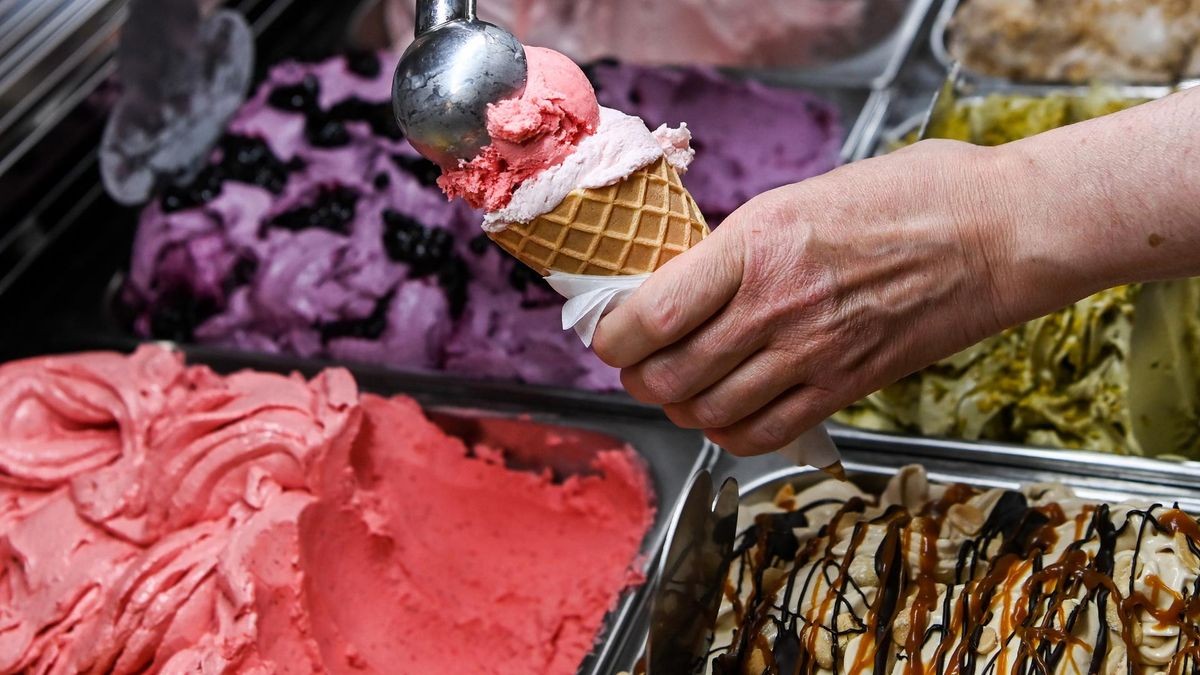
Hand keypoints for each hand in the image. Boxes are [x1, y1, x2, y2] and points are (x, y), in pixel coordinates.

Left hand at [593, 140, 1019, 455]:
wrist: (992, 234)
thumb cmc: (903, 199)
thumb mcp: (795, 199)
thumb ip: (731, 249)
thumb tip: (675, 284)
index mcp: (754, 246)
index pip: (649, 315)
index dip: (611, 334)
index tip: (610, 329)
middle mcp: (774, 308)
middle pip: (668, 375)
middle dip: (636, 374)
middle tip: (638, 360)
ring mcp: (810, 355)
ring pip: (706, 413)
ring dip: (677, 406)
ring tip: (679, 386)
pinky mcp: (843, 388)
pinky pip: (762, 435)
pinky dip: (727, 433)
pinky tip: (725, 413)